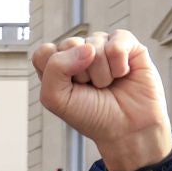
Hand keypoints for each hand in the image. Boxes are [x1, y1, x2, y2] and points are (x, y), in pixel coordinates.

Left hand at [31, 29, 171, 170]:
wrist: (126, 128)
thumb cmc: (90, 114)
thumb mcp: (56, 99)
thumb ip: (55, 68)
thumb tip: (88, 48)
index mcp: (57, 63)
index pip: (45, 52)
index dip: (55, 71)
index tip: (68, 89)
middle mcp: (78, 51)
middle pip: (69, 44)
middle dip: (80, 74)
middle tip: (90, 88)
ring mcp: (102, 45)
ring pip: (94, 46)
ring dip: (101, 74)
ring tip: (108, 84)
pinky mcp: (127, 43)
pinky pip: (117, 44)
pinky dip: (119, 65)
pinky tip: (123, 74)